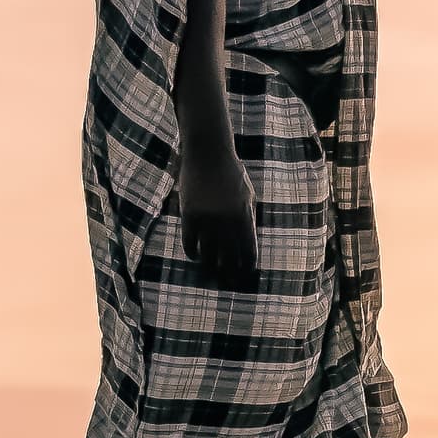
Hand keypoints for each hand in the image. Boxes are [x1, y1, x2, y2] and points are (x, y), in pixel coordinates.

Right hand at [180, 149, 259, 287]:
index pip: (248, 251)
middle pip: (228, 257)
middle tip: (228, 282)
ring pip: (208, 253)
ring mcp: (207, 219)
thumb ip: (249, 219)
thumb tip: (247, 245)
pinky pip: (190, 243)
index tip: (245, 274)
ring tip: (211, 272)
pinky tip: (196, 256)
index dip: (247, 266)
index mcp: (244, 217)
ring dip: (210, 265)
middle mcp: (226, 221)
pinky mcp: (189, 215)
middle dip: (229, 273)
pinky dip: (193, 253)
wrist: (208, 154)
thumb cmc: (232, 174)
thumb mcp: (248, 196)